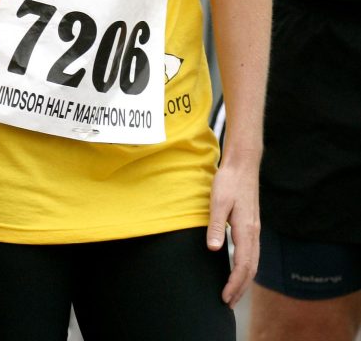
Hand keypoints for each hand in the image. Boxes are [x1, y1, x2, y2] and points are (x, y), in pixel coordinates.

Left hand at [206, 158, 259, 308]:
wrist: (243, 164)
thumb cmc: (229, 181)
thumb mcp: (219, 201)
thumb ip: (216, 225)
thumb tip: (213, 249)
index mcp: (246, 229)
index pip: (243, 265)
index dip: (234, 283)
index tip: (224, 297)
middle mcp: (254, 232)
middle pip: (251, 268)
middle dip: (240, 288)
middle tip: (228, 303)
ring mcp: (254, 229)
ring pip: (254, 262)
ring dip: (244, 280)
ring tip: (233, 293)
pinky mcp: (251, 224)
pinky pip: (253, 253)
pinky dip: (247, 268)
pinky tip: (240, 270)